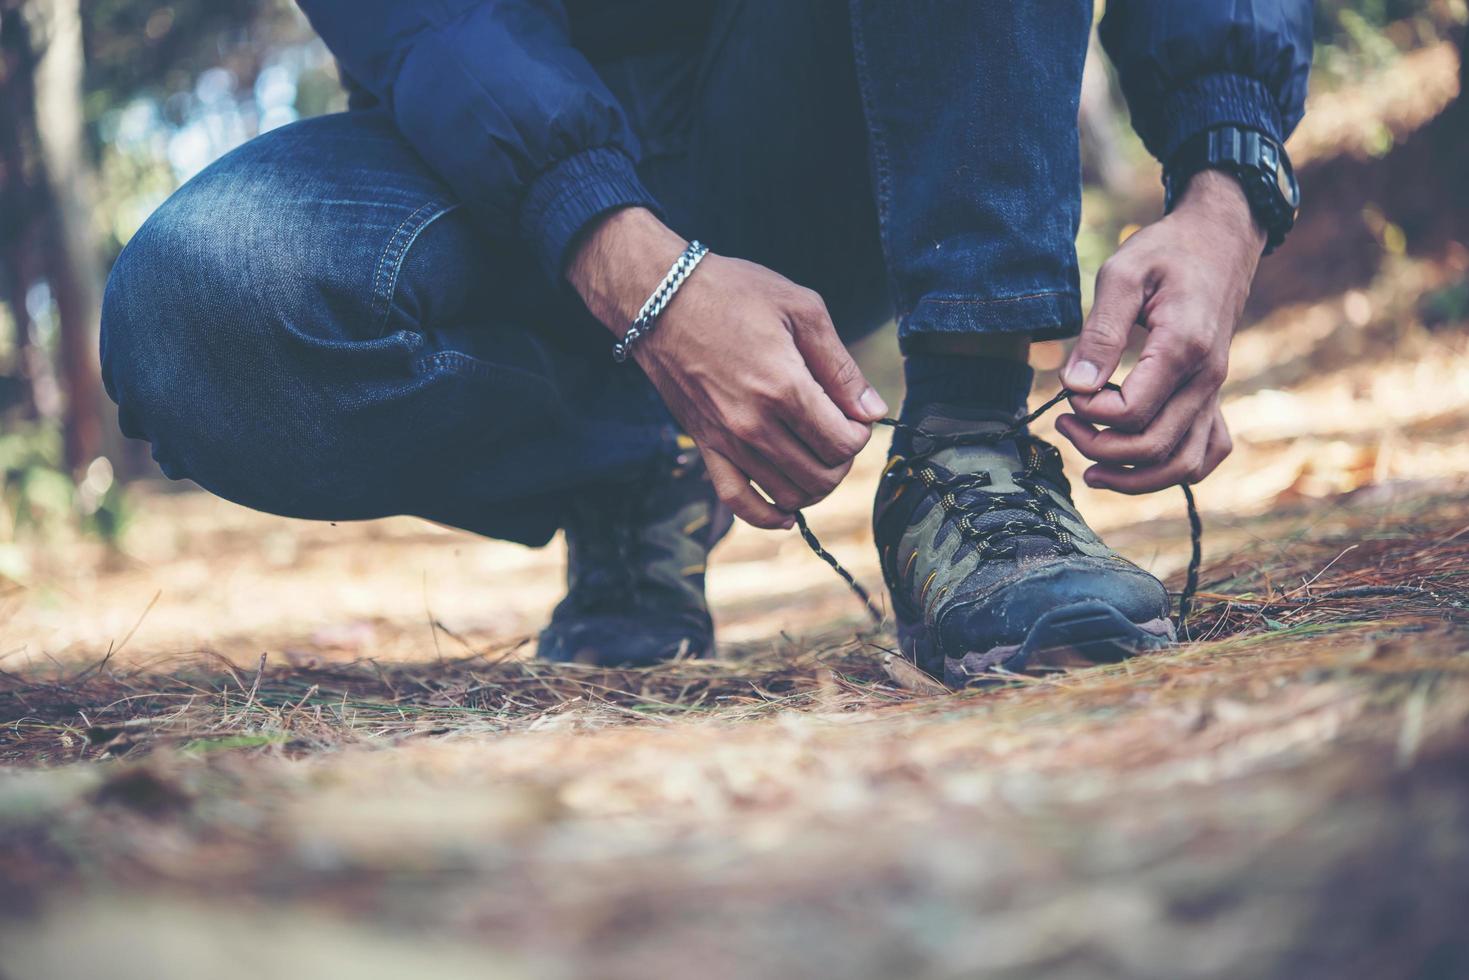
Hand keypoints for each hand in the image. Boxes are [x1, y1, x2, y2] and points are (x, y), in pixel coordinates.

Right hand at [567, 208, 886, 528]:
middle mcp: (754, 424)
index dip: (860, 433)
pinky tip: (788, 511)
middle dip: (842, 459)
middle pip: (822, 474)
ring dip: (814, 484)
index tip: (855, 413)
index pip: (843, 443)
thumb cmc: (732, 292)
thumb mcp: (802, 309)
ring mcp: (727, 440)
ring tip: (815, 454)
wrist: (660, 298)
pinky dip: (769, 515)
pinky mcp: (705, 446)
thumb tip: (872, 410)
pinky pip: (738, 501)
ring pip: (789, 494)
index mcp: (784, 387)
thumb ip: (841, 366)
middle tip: (838, 430)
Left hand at [1056, 170, 1265, 494]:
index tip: (1067, 391)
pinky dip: (1174, 469)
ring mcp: (1216, 390)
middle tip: (1064, 422)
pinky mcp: (1215, 394)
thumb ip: (1099, 333)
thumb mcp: (1122, 275)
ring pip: (1183, 465)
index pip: (1131, 413)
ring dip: (1133, 477)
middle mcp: (1207, 378)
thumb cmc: (1167, 251)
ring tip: (1091, 468)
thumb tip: (1075, 387)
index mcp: (1183, 349)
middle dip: (1099, 449)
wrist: (1220, 238)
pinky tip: (1138, 461)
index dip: (1090, 414)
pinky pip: (1208, 452)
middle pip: (1154, 448)